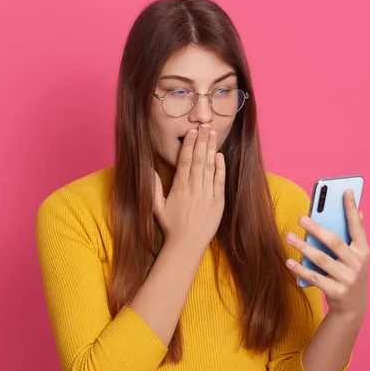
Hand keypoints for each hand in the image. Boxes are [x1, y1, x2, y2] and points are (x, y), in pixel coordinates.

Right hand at [153, 124, 225, 251]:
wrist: (186, 245)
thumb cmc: (171, 226)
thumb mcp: (157, 207)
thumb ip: (154, 187)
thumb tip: (149, 169)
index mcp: (179, 187)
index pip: (185, 161)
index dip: (189, 144)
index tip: (192, 131)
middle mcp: (193, 188)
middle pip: (199, 159)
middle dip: (202, 140)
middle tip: (205, 124)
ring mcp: (207, 195)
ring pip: (209, 167)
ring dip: (211, 148)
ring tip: (213, 133)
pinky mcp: (217, 202)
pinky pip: (219, 181)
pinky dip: (220, 167)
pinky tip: (220, 155)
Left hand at [285, 190, 369, 317]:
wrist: (353, 307)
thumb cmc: (350, 273)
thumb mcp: (357, 256)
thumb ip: (355, 235)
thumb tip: (358, 211)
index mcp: (363, 251)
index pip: (357, 227)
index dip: (352, 209)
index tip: (346, 192)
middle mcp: (358, 264)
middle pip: (335, 242)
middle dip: (317, 228)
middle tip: (300, 217)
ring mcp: (348, 279)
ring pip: (322, 260)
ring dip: (303, 247)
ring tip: (288, 236)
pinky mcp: (337, 292)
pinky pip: (315, 278)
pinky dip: (301, 269)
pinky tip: (289, 260)